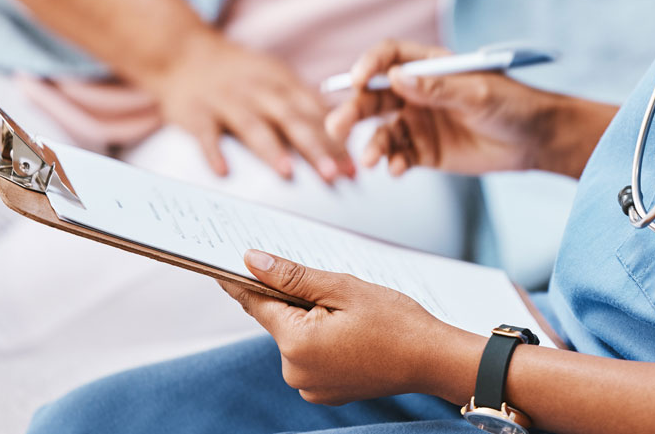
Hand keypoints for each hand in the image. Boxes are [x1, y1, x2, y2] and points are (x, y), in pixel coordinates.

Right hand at [142, 33, 354, 182]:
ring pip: (252, 125)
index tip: (353, 167)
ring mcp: (226, 100)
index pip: (315, 114)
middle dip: (314, 147)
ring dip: (270, 149)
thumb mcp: (275, 77)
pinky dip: (213, 151)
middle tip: (333, 174)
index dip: (336, 140)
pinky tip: (223, 171)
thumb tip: (343, 132)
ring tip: (287, 172)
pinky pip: (205, 132)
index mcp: (282, 83)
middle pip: (291, 119)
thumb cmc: (238, 73)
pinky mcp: (195, 111)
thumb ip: (304, 103)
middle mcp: (258, 90)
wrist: (182, 52)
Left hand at [220, 250, 482, 404]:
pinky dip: (324, 340)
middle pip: (280, 320)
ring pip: (296, 337)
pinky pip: (311, 356)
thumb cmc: (396, 322)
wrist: (433, 359)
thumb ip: (292, 276)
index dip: (241, 280)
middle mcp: (295, 372)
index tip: (221, 264)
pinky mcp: (323, 391)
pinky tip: (353, 334)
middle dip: (298, 300)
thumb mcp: (343, 288)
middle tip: (335, 291)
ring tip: (353, 316)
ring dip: (313, 320)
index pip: (256, 303)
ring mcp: (309, 386)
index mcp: (297, 344)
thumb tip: (252, 262)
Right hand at [324, 40, 567, 176]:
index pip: (388, 58)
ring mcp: (418, 122)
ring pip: (382, 130)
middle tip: (337, 126)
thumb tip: (397, 78)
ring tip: (368, 160)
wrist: (534, 140)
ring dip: (371, 144)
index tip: (356, 81)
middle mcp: (416, 93)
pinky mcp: (425, 151)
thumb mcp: (478, 93)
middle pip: (374, 96)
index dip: (368, 66)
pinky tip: (396, 169)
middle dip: (353, 110)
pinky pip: (399, 156)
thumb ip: (437, 88)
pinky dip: (393, 162)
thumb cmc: (512, 104)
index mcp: (428, 66)